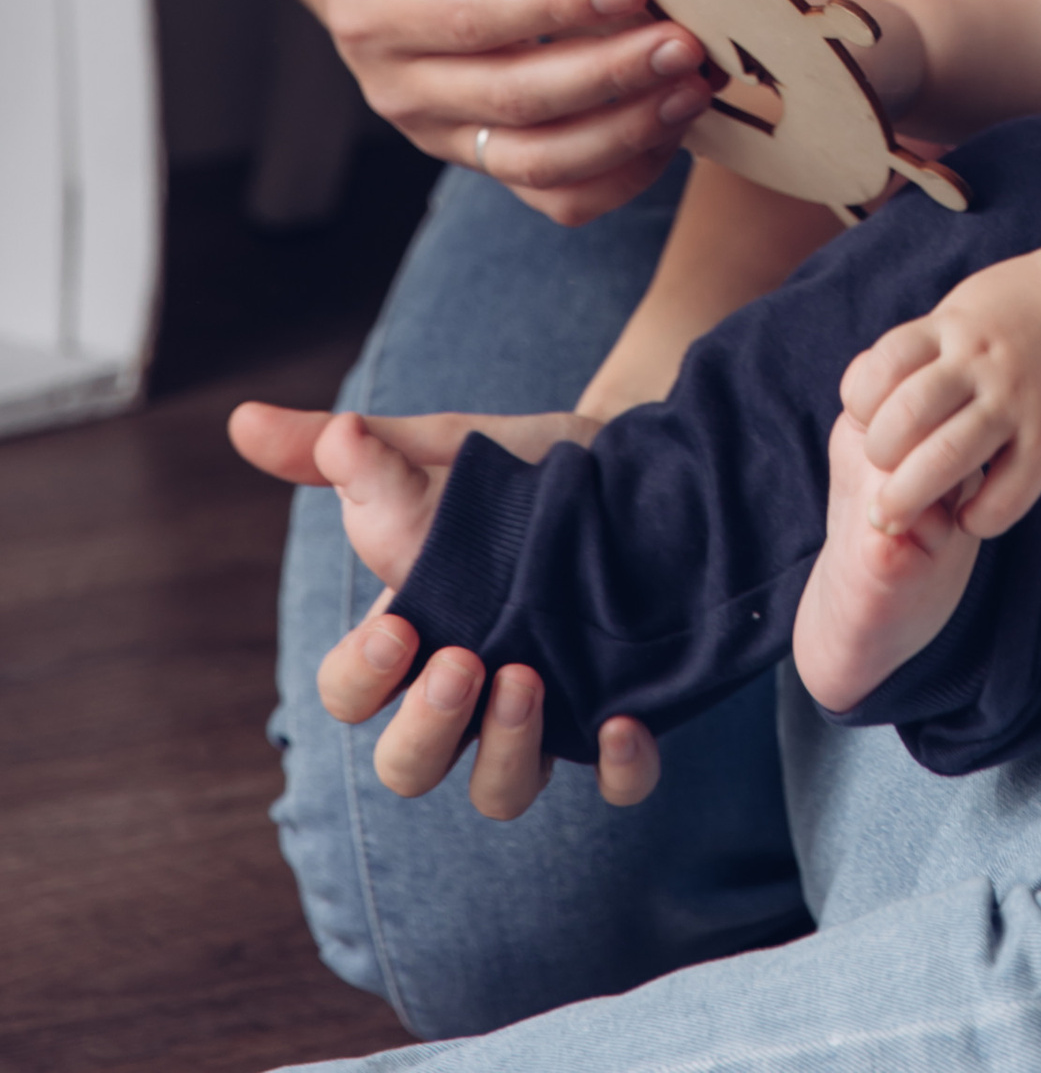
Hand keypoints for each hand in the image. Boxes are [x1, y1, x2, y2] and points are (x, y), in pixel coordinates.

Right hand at [232, 403, 660, 814]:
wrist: (620, 456)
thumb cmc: (506, 469)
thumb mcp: (433, 451)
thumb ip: (349, 452)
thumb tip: (246, 420)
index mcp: (411, 639)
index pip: (350, 697)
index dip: (362, 679)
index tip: (398, 627)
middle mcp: (465, 695)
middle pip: (409, 768)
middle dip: (425, 728)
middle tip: (464, 663)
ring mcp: (541, 715)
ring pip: (500, 791)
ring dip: (504, 752)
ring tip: (527, 678)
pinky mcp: (617, 712)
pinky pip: (617, 785)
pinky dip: (620, 771)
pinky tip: (624, 724)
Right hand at [294, 0, 713, 221]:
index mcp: (376, 4)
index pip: (470, 16)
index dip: (552, 5)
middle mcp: (398, 85)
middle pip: (514, 98)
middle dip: (610, 73)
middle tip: (684, 42)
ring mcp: (438, 134)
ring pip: (539, 161)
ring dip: (626, 130)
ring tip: (692, 86)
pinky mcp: (480, 159)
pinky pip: (555, 196)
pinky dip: (621, 172)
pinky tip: (670, 124)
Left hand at [846, 249, 1040, 537]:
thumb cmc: (1030, 308)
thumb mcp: (969, 307)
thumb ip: (926, 346)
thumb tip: (866, 390)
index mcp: (953, 328)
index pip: (880, 370)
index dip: (859, 404)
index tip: (865, 423)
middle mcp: (980, 364)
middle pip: (902, 422)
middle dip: (877, 460)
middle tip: (880, 478)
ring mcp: (1017, 403)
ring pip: (944, 461)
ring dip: (909, 499)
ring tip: (897, 516)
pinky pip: (1001, 498)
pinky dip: (975, 518)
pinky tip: (970, 513)